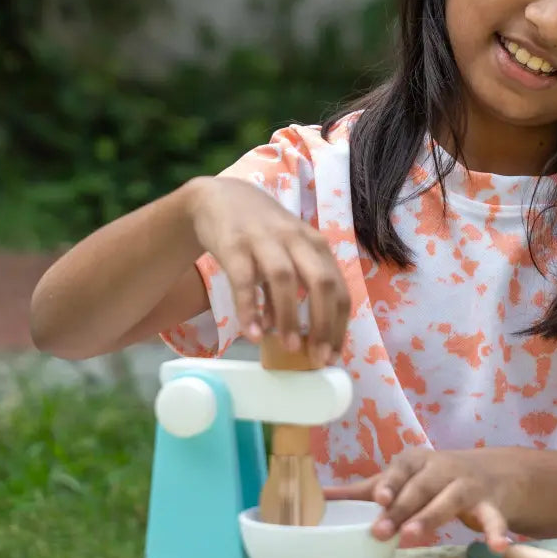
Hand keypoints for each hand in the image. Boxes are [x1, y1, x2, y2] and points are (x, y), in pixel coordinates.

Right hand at [186, 175, 350, 364]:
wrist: (217, 198)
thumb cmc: (260, 235)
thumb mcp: (285, 257)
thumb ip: (290, 293)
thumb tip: (293, 336)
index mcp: (315, 245)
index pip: (338, 287)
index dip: (339, 324)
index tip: (333, 357)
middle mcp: (296, 239)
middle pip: (321, 281)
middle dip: (323, 323)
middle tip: (317, 359)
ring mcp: (265, 239)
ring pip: (286, 279)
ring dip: (290, 317)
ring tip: (289, 349)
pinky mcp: (234, 244)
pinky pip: (244, 280)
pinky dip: (250, 308)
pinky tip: (253, 334)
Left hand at [325, 448, 518, 550]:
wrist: (494, 472)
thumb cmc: (435, 479)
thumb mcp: (404, 478)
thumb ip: (367, 490)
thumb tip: (320, 496)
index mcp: (418, 461)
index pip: (401, 468)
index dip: (390, 483)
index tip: (378, 499)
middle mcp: (443, 468)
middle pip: (421, 488)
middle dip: (402, 508)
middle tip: (382, 531)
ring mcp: (468, 486)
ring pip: (451, 500)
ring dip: (433, 517)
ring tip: (415, 535)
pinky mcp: (491, 504)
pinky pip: (494, 518)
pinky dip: (496, 531)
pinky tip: (498, 547)